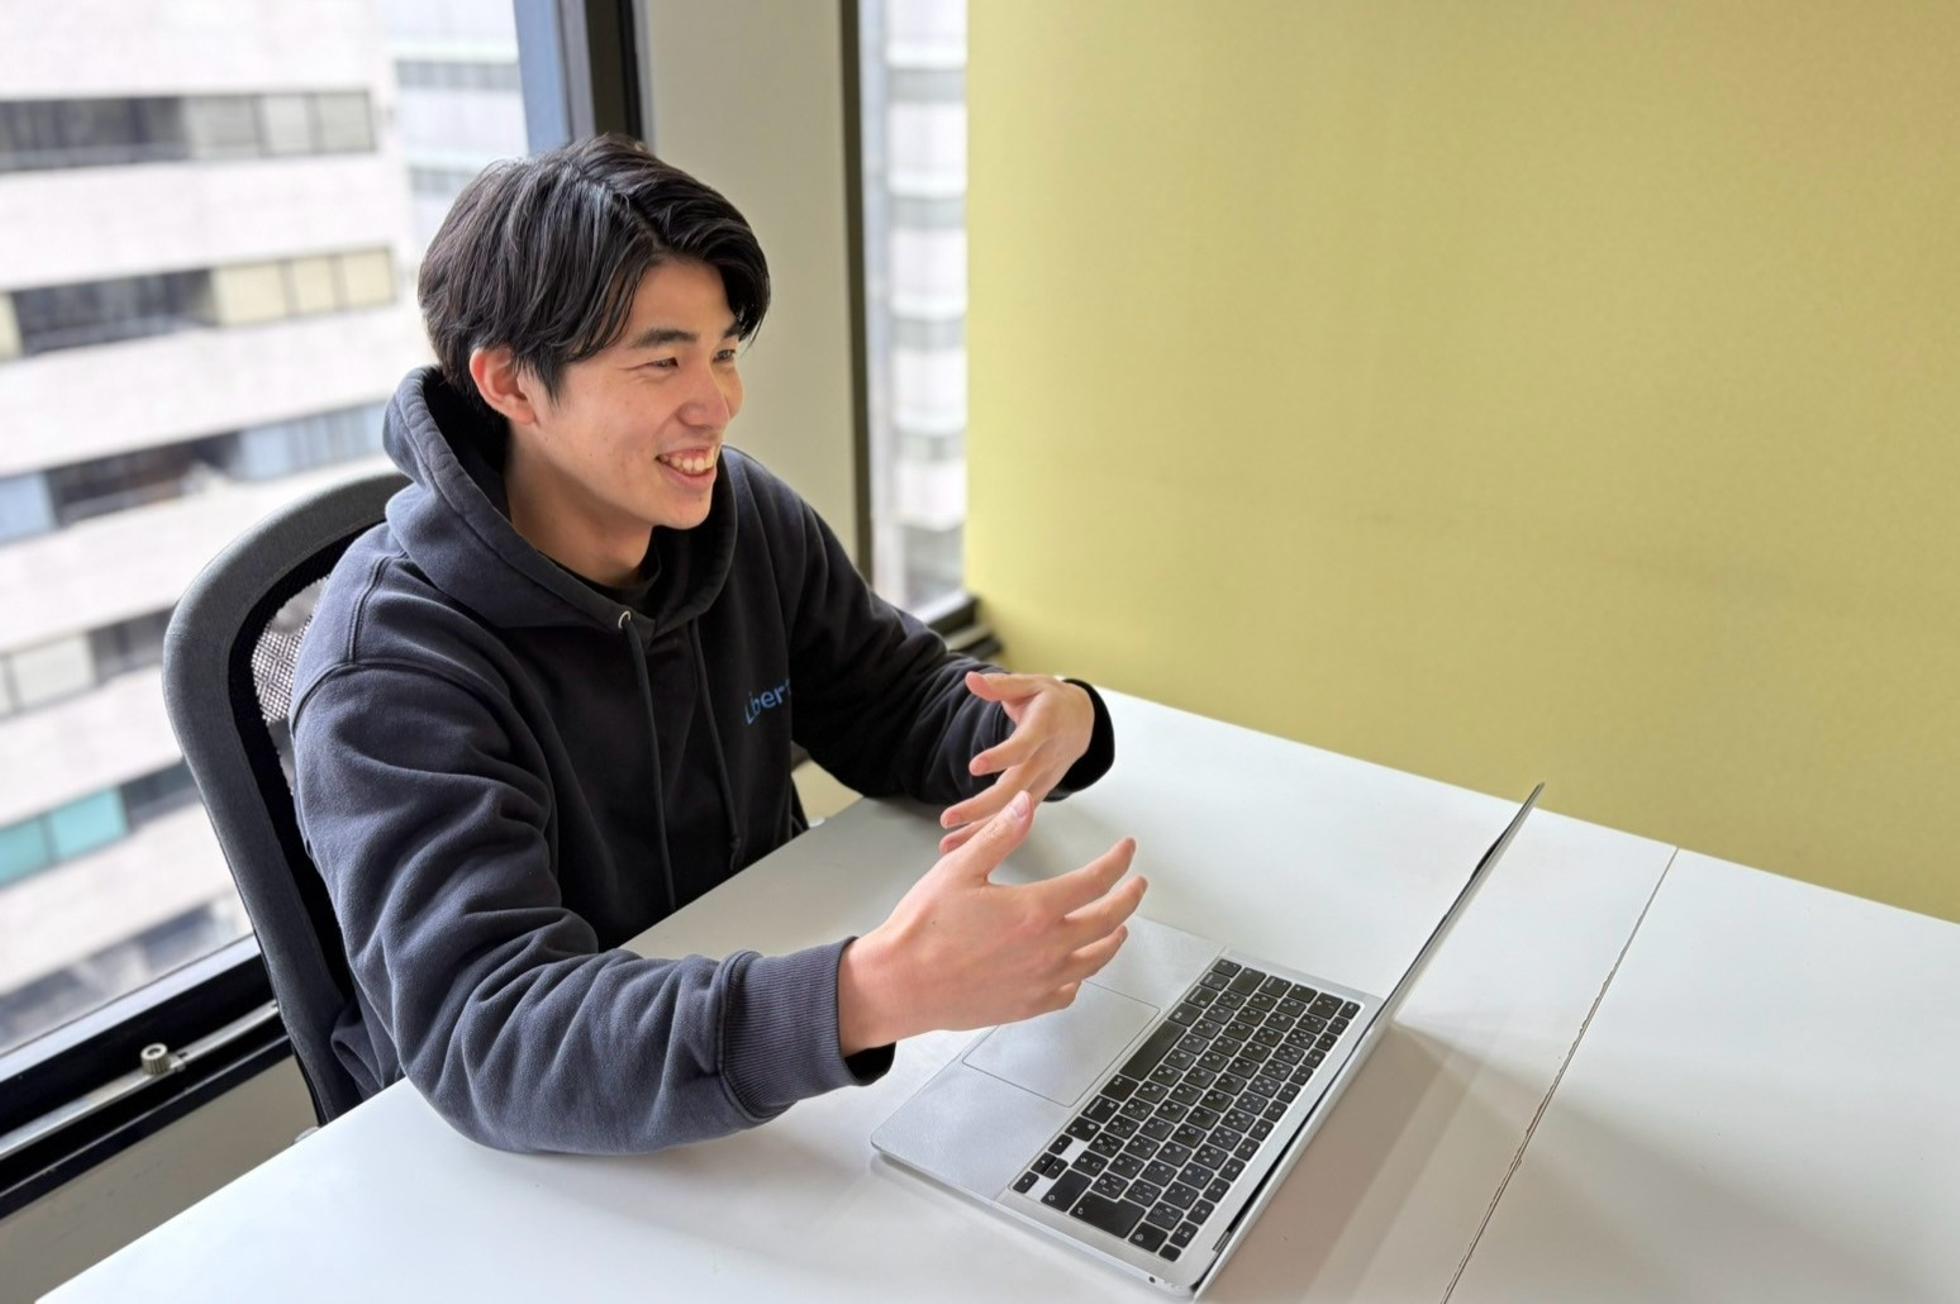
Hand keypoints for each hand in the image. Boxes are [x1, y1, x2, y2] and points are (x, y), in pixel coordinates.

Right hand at [837, 790, 1144, 1051]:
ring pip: (1096, 959)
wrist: (901, 984)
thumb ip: (1001, 836)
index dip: (1117, 861)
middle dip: (1129, 898)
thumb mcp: (960, 869)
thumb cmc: (924, 928)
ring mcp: (1042, 981)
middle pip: (1108, 920)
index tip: (1126, 850)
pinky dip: (1080, 976)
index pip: (1095, 880)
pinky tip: (1076, 968)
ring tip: (1119, 925)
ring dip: (1114, 938)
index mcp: (1036, 910)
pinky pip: (1069, 991)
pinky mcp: (1027, 1005)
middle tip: (1137, 884)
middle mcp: (1049, 948)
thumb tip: (1026, 805)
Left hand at [938, 672, 1095, 854]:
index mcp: (1045, 728)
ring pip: (1015, 812)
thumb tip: (970, 680)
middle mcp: (1046, 759)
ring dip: (983, 830)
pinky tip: (964, 845)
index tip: (976, 765)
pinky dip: (991, 835)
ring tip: (949, 843)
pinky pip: (1015, 819)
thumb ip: (999, 686)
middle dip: (983, 807)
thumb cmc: (1051, 701)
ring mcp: (1044, 781)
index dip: (1002, 756)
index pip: (1024, 746)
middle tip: (950, 817)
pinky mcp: (1038, 795)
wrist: (1080, 723)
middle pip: (1016, 788)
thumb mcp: (1029, 684)